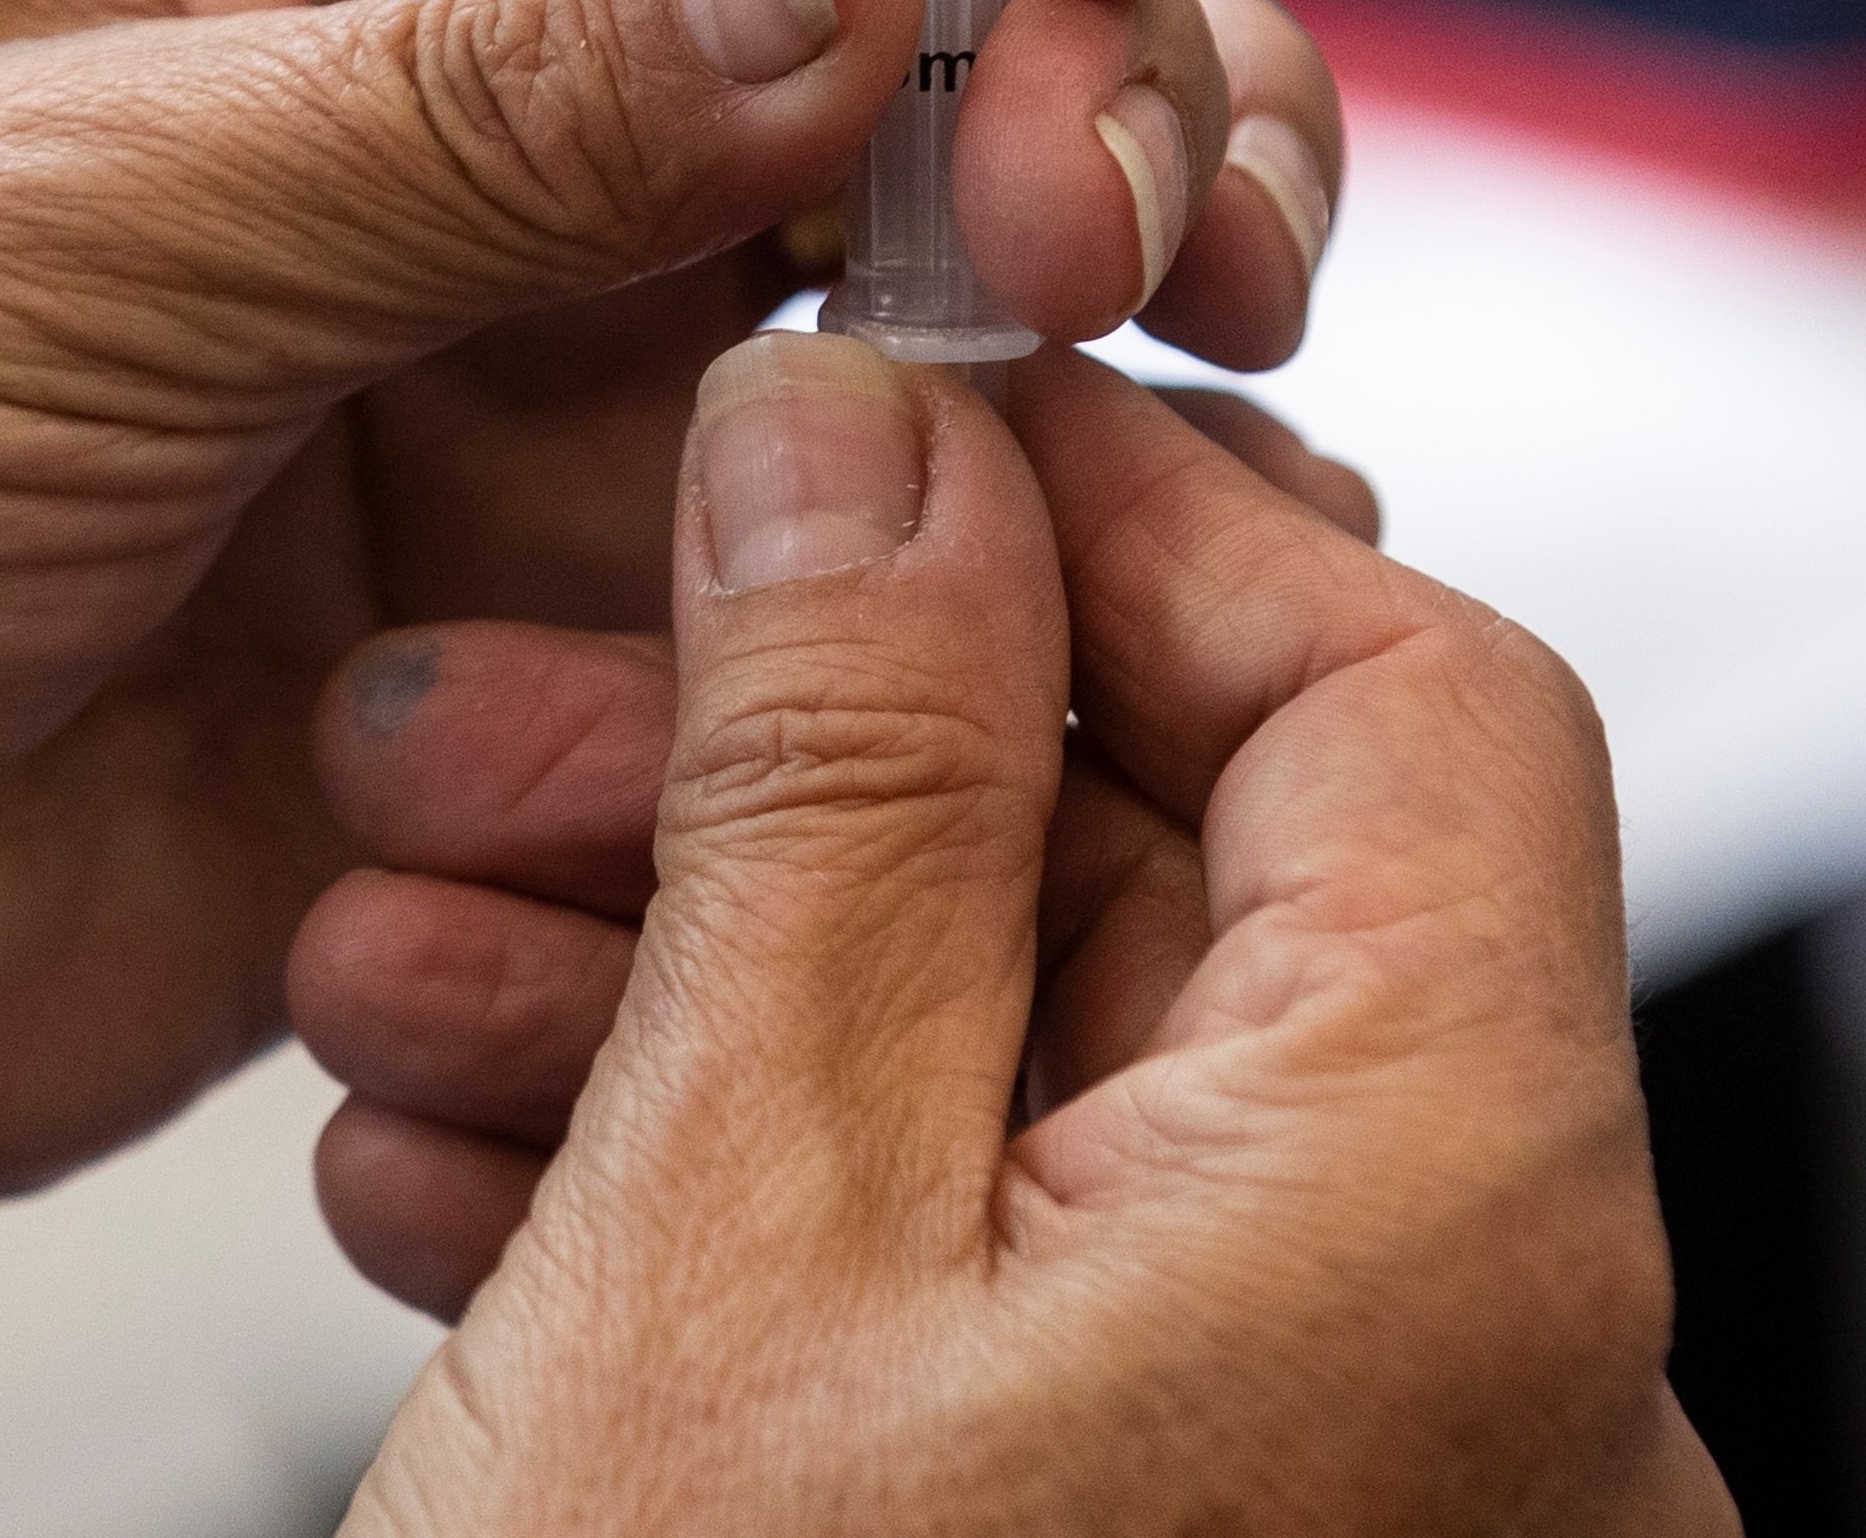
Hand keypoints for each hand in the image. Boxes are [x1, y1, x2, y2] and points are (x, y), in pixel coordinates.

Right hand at [299, 340, 1731, 1535]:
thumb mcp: (724, 1221)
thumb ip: (834, 774)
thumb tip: (880, 434)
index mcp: (1465, 1224)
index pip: (1404, 685)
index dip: (1117, 518)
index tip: (860, 438)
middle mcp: (1469, 1368)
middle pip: (1174, 876)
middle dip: (800, 759)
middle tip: (508, 707)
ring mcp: (1314, 1489)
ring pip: (1024, 1077)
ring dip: (700, 960)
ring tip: (396, 935)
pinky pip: (984, 1280)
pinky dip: (738, 1177)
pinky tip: (463, 1143)